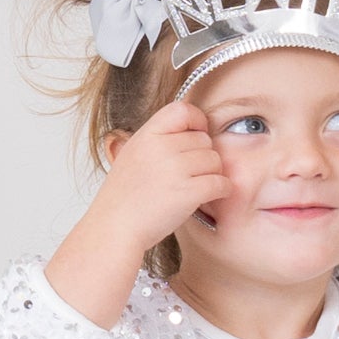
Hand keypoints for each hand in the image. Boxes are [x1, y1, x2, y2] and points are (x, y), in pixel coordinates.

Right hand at [92, 100, 232, 251]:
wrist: (115, 228)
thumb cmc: (123, 199)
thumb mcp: (131, 155)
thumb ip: (155, 141)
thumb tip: (186, 133)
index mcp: (147, 135)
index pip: (183, 110)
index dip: (197, 120)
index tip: (199, 133)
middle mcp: (162, 148)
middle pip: (204, 140)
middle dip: (204, 156)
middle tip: (196, 173)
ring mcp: (175, 170)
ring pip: (215, 161)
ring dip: (214, 174)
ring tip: (202, 186)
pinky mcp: (188, 193)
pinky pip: (220, 183)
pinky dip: (223, 189)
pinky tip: (217, 194)